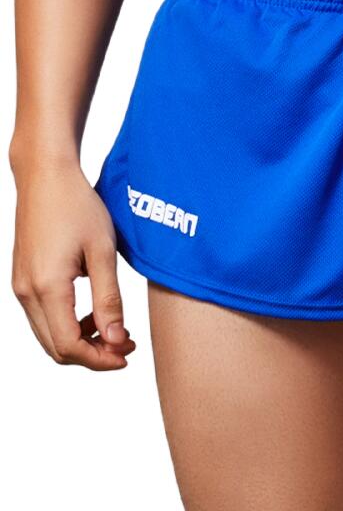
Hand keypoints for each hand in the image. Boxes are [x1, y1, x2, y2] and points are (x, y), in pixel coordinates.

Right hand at [11, 159, 135, 368]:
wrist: (46, 177)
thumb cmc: (77, 206)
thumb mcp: (102, 251)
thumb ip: (109, 298)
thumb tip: (115, 339)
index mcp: (47, 287)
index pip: (69, 345)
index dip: (99, 359)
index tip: (127, 355)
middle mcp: (27, 292)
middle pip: (56, 347)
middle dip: (93, 354)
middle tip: (127, 345)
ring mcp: (21, 286)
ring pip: (49, 334)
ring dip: (82, 340)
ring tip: (117, 329)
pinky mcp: (24, 279)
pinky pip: (44, 316)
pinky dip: (70, 323)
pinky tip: (96, 311)